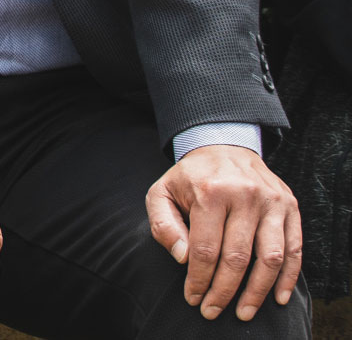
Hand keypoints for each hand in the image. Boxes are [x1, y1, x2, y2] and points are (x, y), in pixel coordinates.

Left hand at [146, 144, 301, 320]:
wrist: (224, 146)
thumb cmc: (190, 178)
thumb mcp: (162, 192)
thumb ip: (163, 224)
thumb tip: (182, 258)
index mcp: (210, 191)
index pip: (206, 248)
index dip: (199, 279)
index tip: (193, 298)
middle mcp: (244, 195)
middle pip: (238, 257)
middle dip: (224, 291)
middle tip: (213, 310)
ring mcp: (272, 201)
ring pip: (270, 258)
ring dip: (258, 291)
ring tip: (245, 312)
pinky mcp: (290, 207)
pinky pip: (295, 249)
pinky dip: (289, 278)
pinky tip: (278, 297)